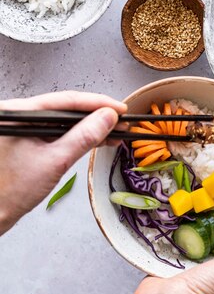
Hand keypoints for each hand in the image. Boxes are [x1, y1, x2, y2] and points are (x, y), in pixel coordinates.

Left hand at [0, 91, 125, 233]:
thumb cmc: (11, 192)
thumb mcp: (55, 161)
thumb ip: (84, 136)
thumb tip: (108, 117)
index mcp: (17, 113)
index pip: (65, 101)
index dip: (98, 103)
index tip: (120, 108)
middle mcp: (19, 116)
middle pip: (67, 109)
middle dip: (97, 116)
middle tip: (122, 121)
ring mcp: (24, 128)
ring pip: (66, 121)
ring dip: (92, 128)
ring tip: (116, 132)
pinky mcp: (29, 140)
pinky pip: (60, 132)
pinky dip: (80, 137)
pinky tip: (99, 140)